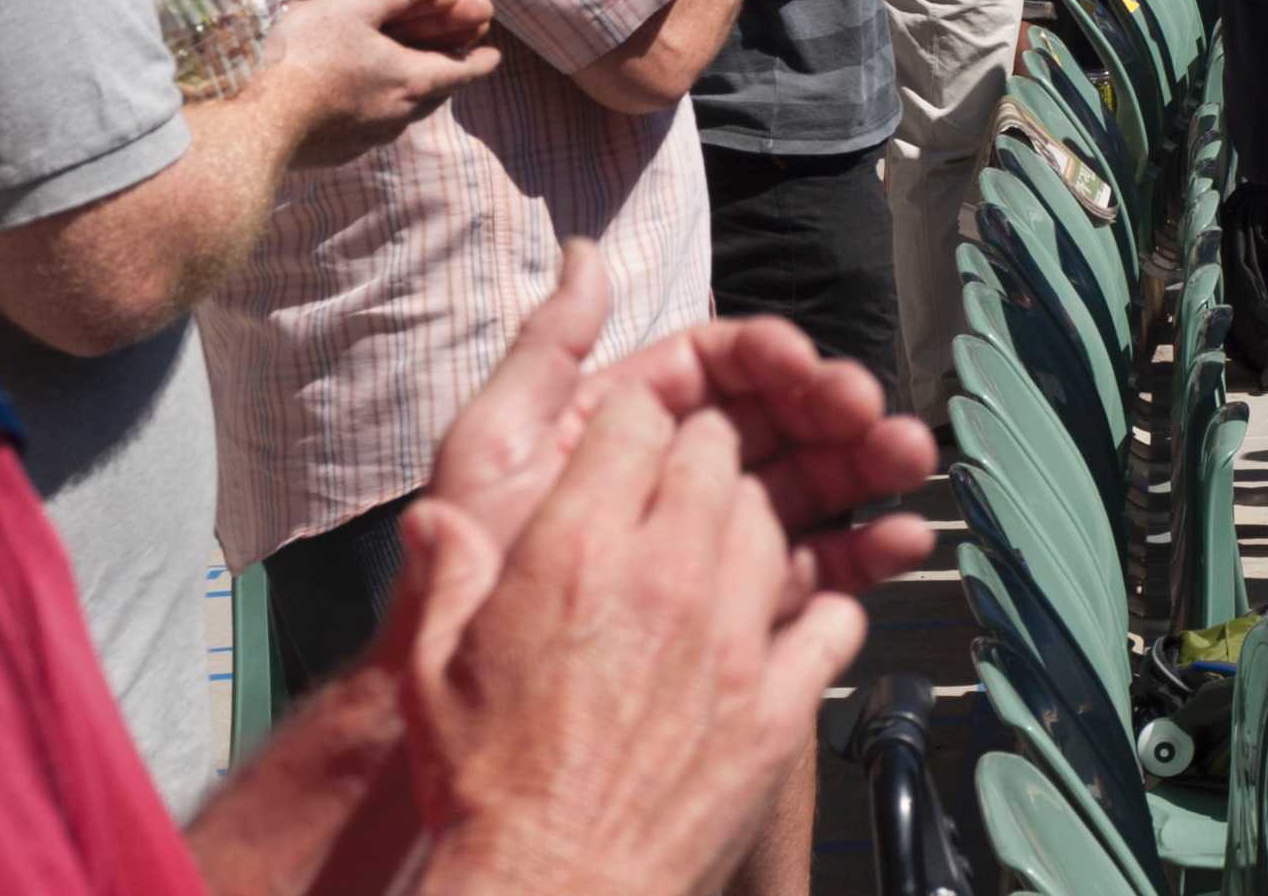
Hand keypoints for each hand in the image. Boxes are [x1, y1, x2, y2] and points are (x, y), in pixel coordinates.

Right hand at [255, 0, 501, 169]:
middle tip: (453, 51)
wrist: (248, 126)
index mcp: (412, 81)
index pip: (463, 71)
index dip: (479, 60)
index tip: (493, 54)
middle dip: (445, 67)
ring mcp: (365, 138)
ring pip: (401, 109)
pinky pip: (366, 122)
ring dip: (408, 85)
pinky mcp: (335, 151)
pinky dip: (371, 101)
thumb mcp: (353, 7)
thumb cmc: (302, 58)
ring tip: (407, 69)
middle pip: (434, 91)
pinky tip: (353, 91)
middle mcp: (397, 116)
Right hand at [393, 391, 862, 895]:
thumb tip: (434, 522)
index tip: (629, 445)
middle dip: (698, 458)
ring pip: (771, 523)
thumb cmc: (488, 792)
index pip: (637, 418)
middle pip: (716, 454)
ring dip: (749, 525)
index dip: (634, 425)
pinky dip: (820, 613)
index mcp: (577, 551)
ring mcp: (731, 638)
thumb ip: (446, 576)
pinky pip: (833, 619)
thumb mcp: (434, 671)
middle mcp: (664, 576)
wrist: (552, 891)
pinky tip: (791, 625)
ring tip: (721, 555)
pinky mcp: (777, 703)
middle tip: (681, 488)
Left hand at [409, 242, 934, 591]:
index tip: (802, 364)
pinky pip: (814, 575)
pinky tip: (905, 541)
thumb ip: (543, 352)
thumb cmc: (476, 593)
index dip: (764, 357)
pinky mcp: (742, 620)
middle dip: (831, 407)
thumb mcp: (490, 453)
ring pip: (806, 489)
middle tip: (869, 414)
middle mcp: (672, 483)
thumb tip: (586, 255)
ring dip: (864, 466)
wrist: (476, 731)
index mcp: (621, 431)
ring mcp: (710, 552)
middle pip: (773, 423)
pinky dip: (865, 555)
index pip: (711, 371)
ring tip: (910, 457)